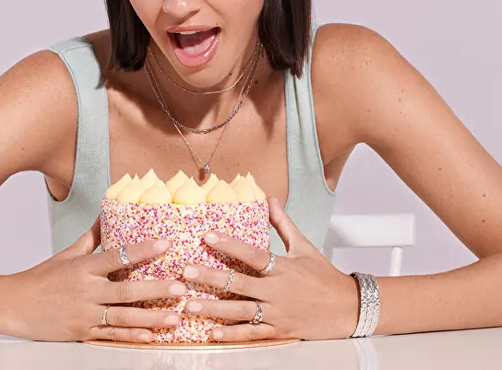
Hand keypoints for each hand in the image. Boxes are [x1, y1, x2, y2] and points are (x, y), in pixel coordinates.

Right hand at [4, 216, 185, 342]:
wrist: (15, 306)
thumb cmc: (43, 277)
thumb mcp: (68, 253)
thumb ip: (91, 237)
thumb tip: (106, 214)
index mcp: (84, 268)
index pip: (117, 257)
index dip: (142, 250)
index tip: (165, 244)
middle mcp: (86, 291)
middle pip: (126, 291)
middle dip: (156, 290)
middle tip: (180, 288)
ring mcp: (85, 315)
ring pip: (123, 317)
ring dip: (151, 319)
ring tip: (174, 317)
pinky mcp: (82, 333)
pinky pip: (111, 335)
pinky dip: (131, 336)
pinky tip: (149, 337)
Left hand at [180, 197, 358, 341]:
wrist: (348, 308)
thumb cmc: (324, 275)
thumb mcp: (304, 246)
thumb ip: (283, 224)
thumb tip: (270, 199)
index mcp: (282, 267)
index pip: (252, 254)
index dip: (229, 244)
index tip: (207, 236)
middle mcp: (277, 291)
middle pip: (239, 283)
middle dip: (210, 277)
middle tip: (185, 272)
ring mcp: (277, 313)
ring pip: (240, 311)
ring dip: (213, 308)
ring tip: (189, 304)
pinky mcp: (279, 331)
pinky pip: (252, 333)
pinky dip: (232, 334)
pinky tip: (212, 331)